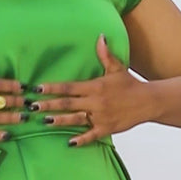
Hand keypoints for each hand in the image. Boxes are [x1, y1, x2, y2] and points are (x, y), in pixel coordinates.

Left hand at [34, 34, 153, 145]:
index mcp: (95, 86)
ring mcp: (101, 117)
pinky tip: (69, 142)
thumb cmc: (130, 84)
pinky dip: (81, 140)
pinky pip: (91, 135)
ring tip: (44, 121)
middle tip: (32, 107)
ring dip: (59, 120)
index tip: (37, 89)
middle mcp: (95, 102)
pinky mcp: (107, 129)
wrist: (148, 101)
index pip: (69, 87)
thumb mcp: (117, 68)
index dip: (52, 88)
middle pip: (67, 103)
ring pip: (76, 119)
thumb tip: (100, 36)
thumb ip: (105, 54)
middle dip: (49, 105)